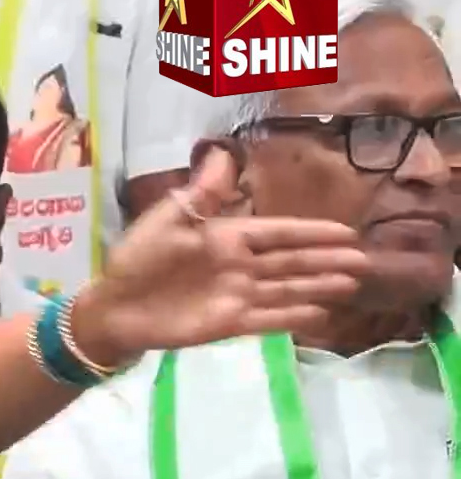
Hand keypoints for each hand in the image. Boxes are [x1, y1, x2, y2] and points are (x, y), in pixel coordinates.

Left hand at [68, 149, 371, 367]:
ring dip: (317, 287)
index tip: (347, 233)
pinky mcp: (227, 323)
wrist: (113, 306)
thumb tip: (225, 155)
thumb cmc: (138, 259)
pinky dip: (292, 317)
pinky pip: (266, 320)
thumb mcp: (167, 220)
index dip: (312, 233)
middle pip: (291, 262)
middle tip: (365, 261)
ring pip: (286, 289)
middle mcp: (239, 266)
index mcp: (226, 237)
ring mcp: (236, 295)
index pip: (278, 233)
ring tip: (350, 284)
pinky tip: (320, 315)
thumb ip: (202, 195)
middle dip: (326, 260)